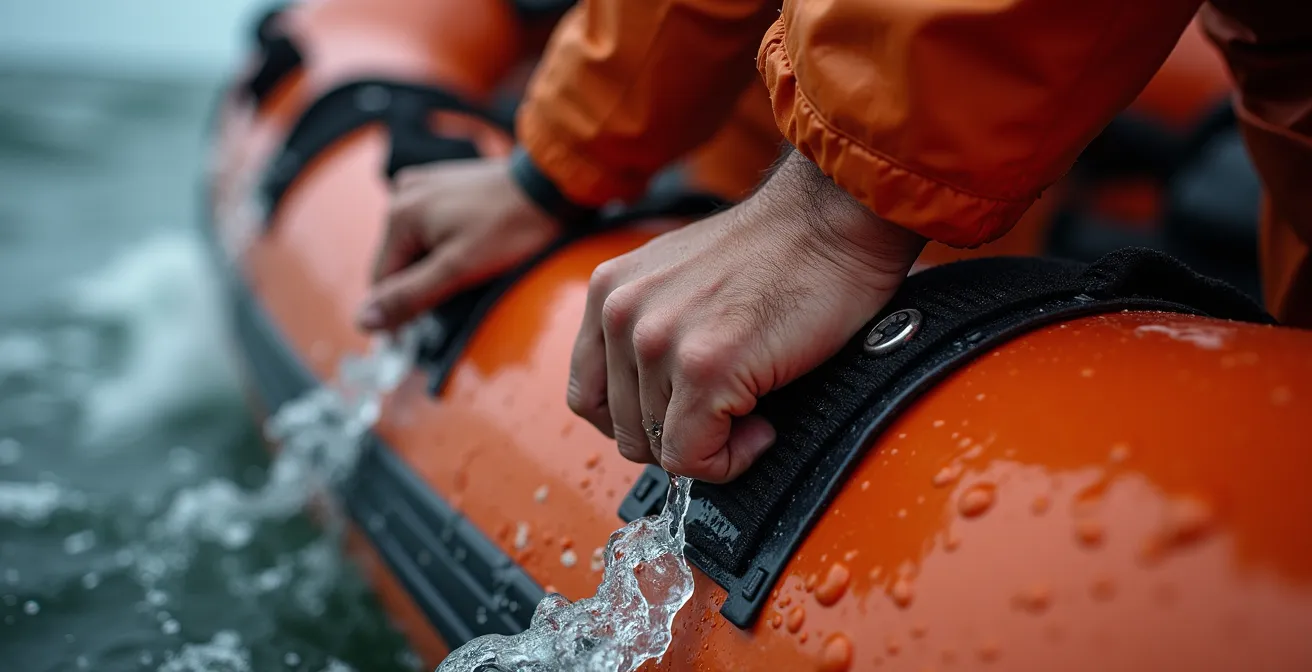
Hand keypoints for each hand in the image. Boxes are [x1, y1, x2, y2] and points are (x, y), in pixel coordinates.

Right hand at [357, 157, 559, 330]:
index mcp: (398, 214)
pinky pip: (431, 225)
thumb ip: (409, 296)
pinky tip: (472, 245)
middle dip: (423, 281)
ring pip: (415, 244)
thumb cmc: (510, 228)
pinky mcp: (443, 183)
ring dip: (435, 263)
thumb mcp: (458, 269)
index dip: (405, 305)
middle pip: (398, 260)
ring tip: (473, 263)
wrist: (550, 185)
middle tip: (463, 287)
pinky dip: (444, 243)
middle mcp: (402, 193)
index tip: (436, 317)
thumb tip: (362, 321)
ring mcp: (423, 184)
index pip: (383, 279)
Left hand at [568, 150, 925, 481]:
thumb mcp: (678, 280)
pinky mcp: (705, 368)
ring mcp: (659, 342)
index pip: (589, 397)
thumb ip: (648, 331)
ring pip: (659, 448)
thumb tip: (649, 404)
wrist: (831, 223)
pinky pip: (694, 458)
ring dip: (711, 445)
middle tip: (727, 414)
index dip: (638, 420)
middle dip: (677, 435)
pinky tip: (761, 429)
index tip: (681, 413)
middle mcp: (622, 314)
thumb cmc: (776, 251)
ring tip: (751, 410)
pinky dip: (730, 460)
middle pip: (623, 430)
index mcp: (609, 291)